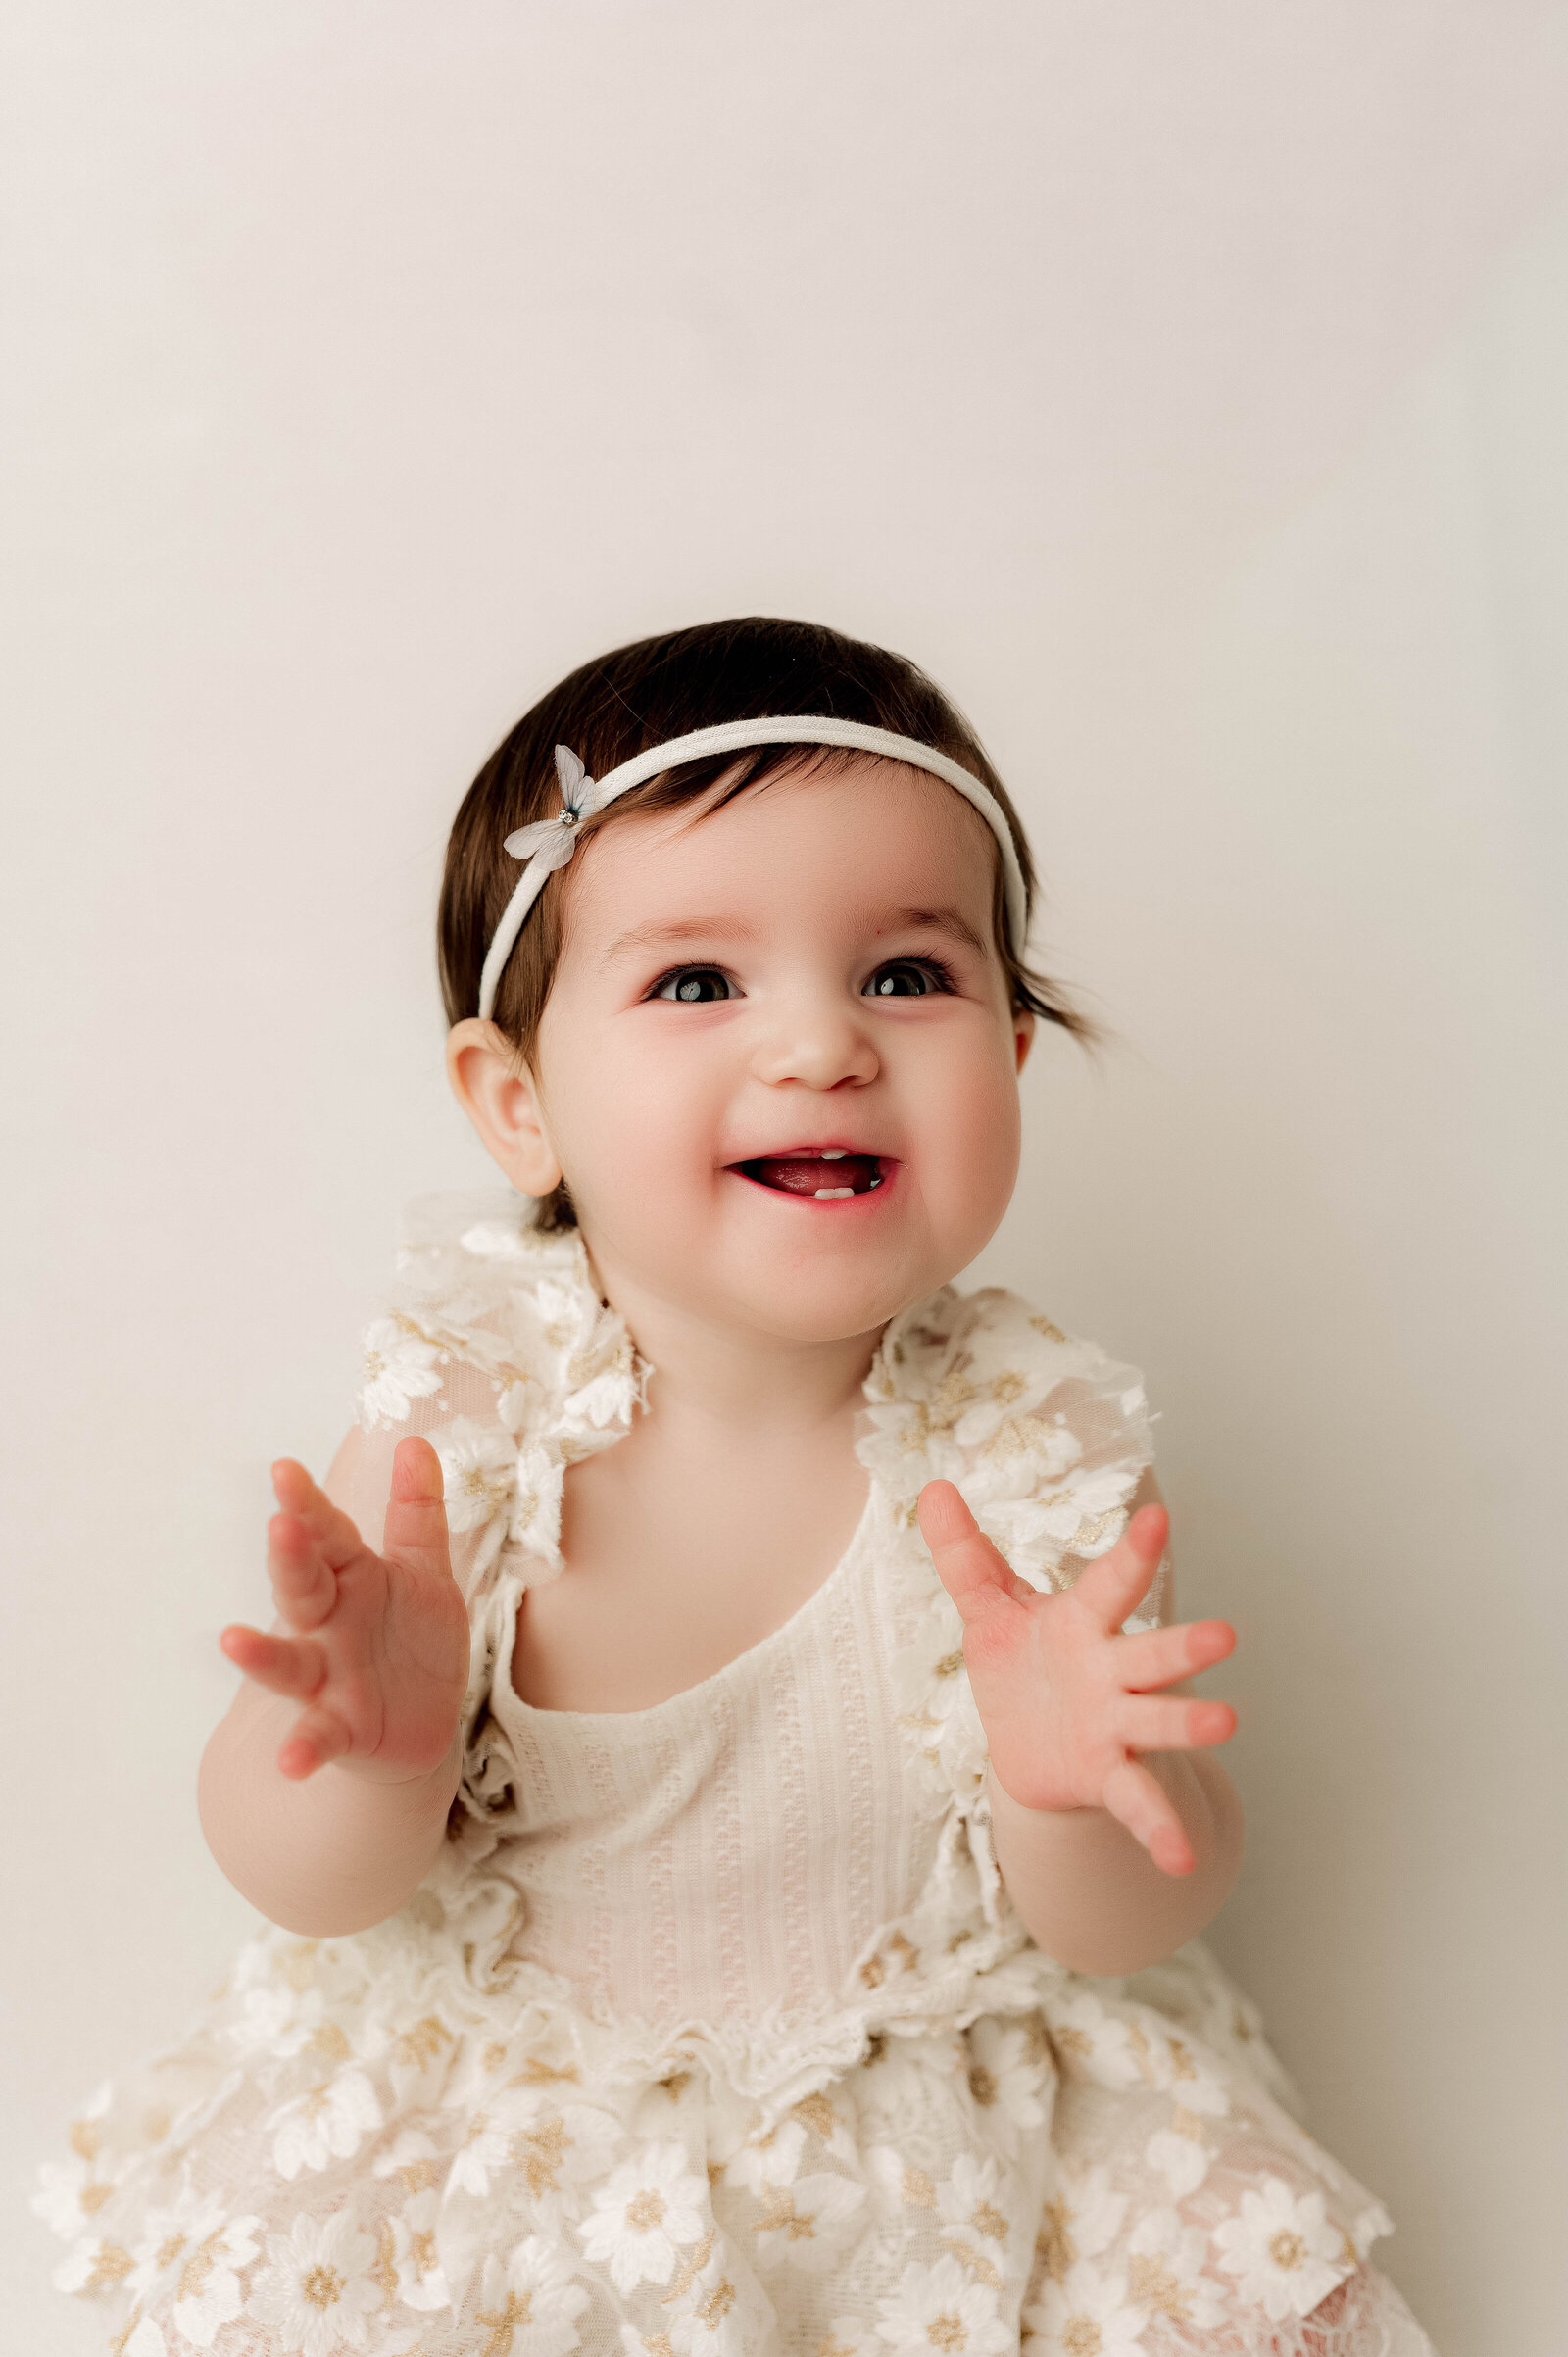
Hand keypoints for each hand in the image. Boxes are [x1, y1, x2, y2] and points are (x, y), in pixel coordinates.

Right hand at [219, 1438, 469, 1783]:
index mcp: (353, 1579)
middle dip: (290, 1559)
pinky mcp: (340, 1726)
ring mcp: (328, 1677)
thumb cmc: (414, 1637)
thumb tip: (412, 1440)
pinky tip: (290, 1761)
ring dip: (260, 1655)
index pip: (327, 1535)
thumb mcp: (425, 1569)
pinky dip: (303, 1748)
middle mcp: (329, 1624)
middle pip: (303, 1587)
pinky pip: (317, 1737)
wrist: (427, 1720)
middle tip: (281, 1526)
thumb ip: (416, 1509)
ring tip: (231, 1640)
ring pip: (289, 1662)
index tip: (285, 1469)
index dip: (307, 1504)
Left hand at [917, 1482, 1236, 1875]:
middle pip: (1152, 1656)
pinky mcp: (1110, 1777)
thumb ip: (965, 1555)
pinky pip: (1139, 1803)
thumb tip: (931, 1487)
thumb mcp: (988, 1611)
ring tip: (1226, 1721)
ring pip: (1157, 1722)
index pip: (1110, 1584)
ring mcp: (1117, 1727)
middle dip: (1184, 1647)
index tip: (1158, 1519)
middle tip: (1223, 1635)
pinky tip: (1181, 1859)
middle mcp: (1112, 1672)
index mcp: (1083, 1624)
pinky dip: (1160, 1830)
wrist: (1027, 1750)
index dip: (1134, 1553)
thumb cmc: (1021, 1666)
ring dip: (1189, 1724)